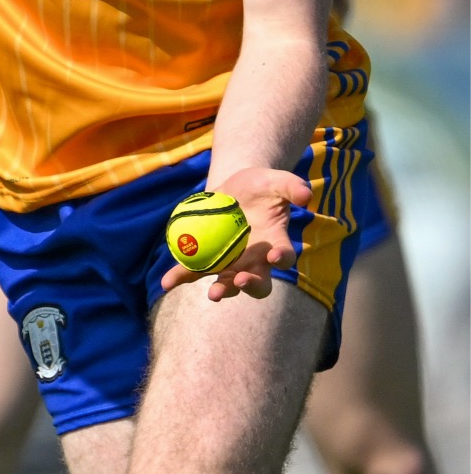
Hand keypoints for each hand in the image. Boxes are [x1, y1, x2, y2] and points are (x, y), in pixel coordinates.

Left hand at [160, 167, 311, 301]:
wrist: (235, 187)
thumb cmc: (259, 185)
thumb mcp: (275, 180)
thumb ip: (291, 185)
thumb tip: (307, 195)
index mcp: (275, 243)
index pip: (283, 256)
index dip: (281, 259)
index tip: (275, 257)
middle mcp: (255, 260)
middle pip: (257, 282)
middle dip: (250, 286)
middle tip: (241, 281)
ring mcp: (231, 263)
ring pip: (227, 283)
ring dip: (221, 290)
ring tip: (212, 293)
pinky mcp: (209, 258)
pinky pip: (194, 271)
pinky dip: (180, 277)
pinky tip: (167, 283)